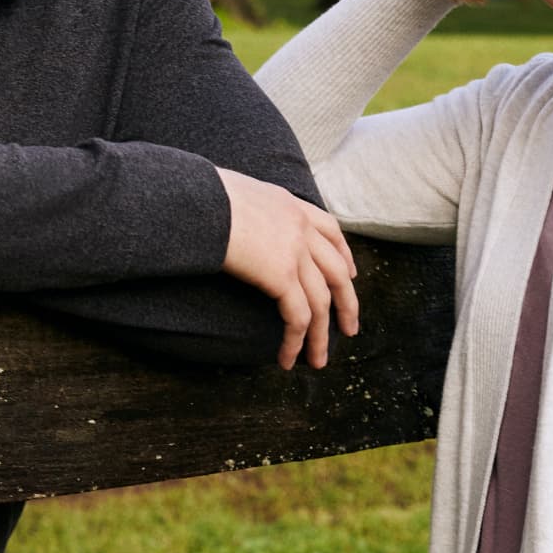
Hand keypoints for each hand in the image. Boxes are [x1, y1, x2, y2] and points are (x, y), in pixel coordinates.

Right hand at [215, 168, 359, 369]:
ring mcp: (295, 253)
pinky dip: (296, 342)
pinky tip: (288, 359)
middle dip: (347, 302)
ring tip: (319, 360)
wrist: (200, 201)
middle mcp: (301, 228)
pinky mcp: (281, 277)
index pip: (331, 231)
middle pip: (337, 271)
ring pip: (322, 302)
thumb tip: (234, 219)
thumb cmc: (204, 195)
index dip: (344, 256)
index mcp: (292, 206)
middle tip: (350, 326)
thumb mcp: (238, 192)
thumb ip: (250, 209)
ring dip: (322, 336)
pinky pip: (298, 317)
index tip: (351, 274)